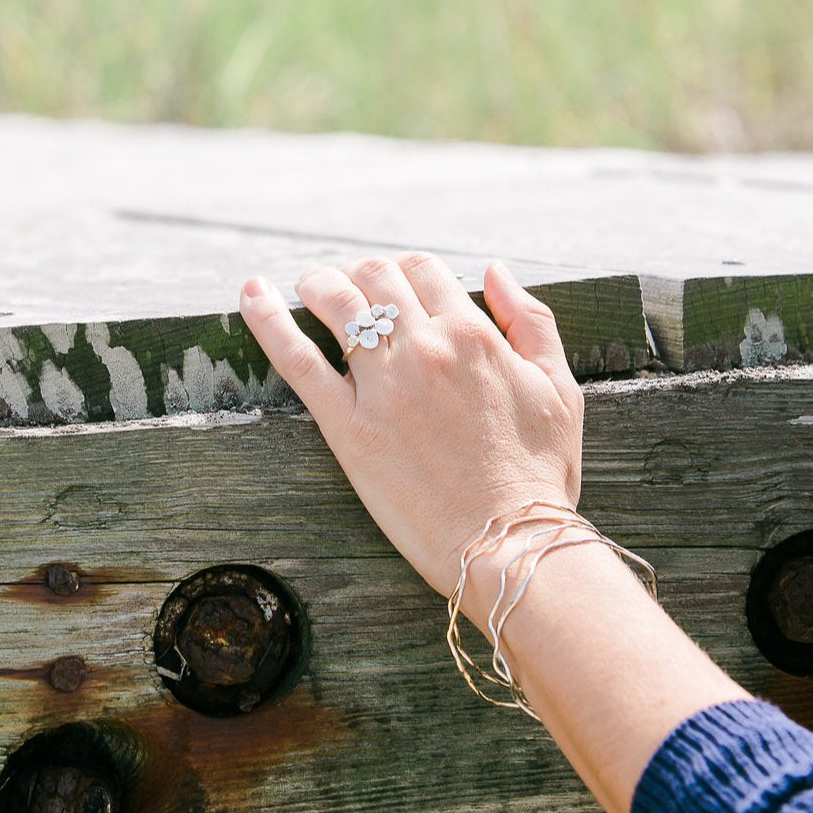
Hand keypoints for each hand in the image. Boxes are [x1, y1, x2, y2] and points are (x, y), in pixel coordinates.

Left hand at [238, 253, 583, 597]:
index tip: (395, 287)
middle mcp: (424, 349)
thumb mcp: (559, 388)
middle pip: (376, 277)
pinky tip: (252, 295)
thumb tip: (495, 269)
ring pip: (336, 303)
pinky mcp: (348, 428)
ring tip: (309, 287)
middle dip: (360, 273)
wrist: (507, 544)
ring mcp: (382, 387)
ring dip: (318, 283)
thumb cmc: (538, 475)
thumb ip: (531, 321)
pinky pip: (297, 359)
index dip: (405, 271)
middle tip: (350, 288)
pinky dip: (269, 320)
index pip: (423, 270)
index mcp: (474, 335)